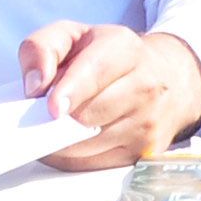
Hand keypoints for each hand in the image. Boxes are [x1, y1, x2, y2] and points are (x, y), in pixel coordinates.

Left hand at [18, 21, 200, 168]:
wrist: (166, 78)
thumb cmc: (110, 58)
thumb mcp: (73, 36)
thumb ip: (43, 47)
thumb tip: (34, 85)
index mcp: (125, 49)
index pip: (96, 72)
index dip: (72, 90)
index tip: (54, 107)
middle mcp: (145, 85)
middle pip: (87, 115)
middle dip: (59, 117)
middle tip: (47, 111)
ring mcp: (149, 122)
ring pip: (87, 144)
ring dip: (62, 139)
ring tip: (62, 121)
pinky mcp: (146, 151)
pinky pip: (94, 163)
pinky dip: (76, 155)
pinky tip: (77, 137)